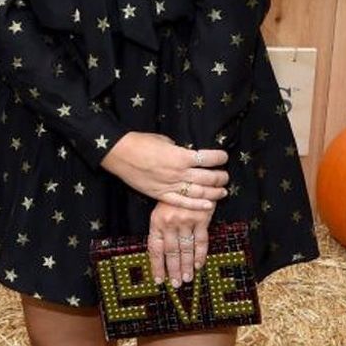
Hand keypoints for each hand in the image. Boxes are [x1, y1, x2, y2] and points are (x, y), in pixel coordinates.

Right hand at [100, 132, 227, 208]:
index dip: (219, 158)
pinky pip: (182, 202)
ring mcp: (170, 186)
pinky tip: (209, 205)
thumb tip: (186, 152)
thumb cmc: (140, 142)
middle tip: (225, 176)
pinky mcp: (161, 195)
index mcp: (180, 155)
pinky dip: (197, 205)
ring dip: (214, 192)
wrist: (119, 153)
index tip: (224, 157)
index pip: (207, 159)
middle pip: (207, 178)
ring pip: (199, 192)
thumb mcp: (163, 139)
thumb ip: (177, 148)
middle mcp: (178, 172)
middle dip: (220, 177)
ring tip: (223, 191)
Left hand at [147, 201, 214, 288]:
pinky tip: (199, 265)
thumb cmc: (172, 195)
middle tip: (175, 284)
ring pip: (186, 249)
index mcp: (157, 220)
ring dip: (186, 266)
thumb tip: (160, 253)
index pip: (155, 248)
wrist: (189, 176)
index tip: (158, 280)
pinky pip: (201, 241)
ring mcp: (186, 220)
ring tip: (186, 279)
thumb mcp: (161, 208)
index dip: (157, 265)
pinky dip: (200, 254)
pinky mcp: (201, 218)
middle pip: (171, 252)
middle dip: (173, 270)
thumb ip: (161, 228)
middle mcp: (170, 222)